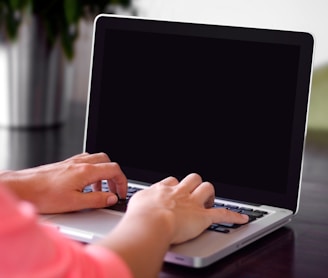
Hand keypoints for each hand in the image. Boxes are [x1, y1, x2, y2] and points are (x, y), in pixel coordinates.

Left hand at [0, 153, 127, 213]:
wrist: (23, 188)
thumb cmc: (44, 195)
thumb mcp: (75, 203)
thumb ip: (97, 199)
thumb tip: (112, 198)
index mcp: (86, 171)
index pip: (114, 170)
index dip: (122, 182)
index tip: (121, 193)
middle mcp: (81, 163)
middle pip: (107, 161)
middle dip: (114, 175)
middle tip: (114, 190)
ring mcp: (72, 162)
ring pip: (96, 160)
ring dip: (103, 173)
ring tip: (100, 189)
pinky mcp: (65, 164)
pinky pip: (86, 162)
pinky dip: (92, 171)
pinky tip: (86, 183)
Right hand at [126, 173, 248, 243]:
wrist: (150, 223)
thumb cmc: (140, 215)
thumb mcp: (135, 202)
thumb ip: (141, 200)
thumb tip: (140, 202)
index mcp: (164, 189)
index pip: (172, 181)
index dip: (176, 186)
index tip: (175, 191)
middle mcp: (179, 192)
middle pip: (192, 179)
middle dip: (195, 184)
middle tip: (194, 193)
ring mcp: (192, 203)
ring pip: (207, 188)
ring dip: (210, 194)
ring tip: (209, 201)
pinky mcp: (203, 217)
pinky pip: (223, 214)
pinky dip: (234, 216)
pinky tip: (242, 218)